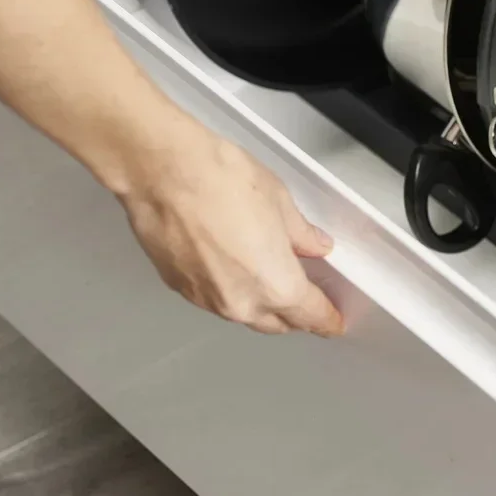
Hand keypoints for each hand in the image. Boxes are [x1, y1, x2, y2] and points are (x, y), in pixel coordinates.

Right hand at [119, 127, 345, 336]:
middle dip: (295, 314)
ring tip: (267, 275)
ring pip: (243, 313)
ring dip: (259, 303)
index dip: (326, 320)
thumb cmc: (220, 182)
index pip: (310, 315)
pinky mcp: (179, 287)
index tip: (333, 322)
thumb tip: (313, 245)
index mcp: (276, 285)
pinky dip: (229, 289)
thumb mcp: (279, 203)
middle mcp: (240, 303)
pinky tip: (231, 265)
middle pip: (277, 322)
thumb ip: (300, 234)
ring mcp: (206, 299)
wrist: (163, 173)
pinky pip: (214, 299)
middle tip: (307, 298)